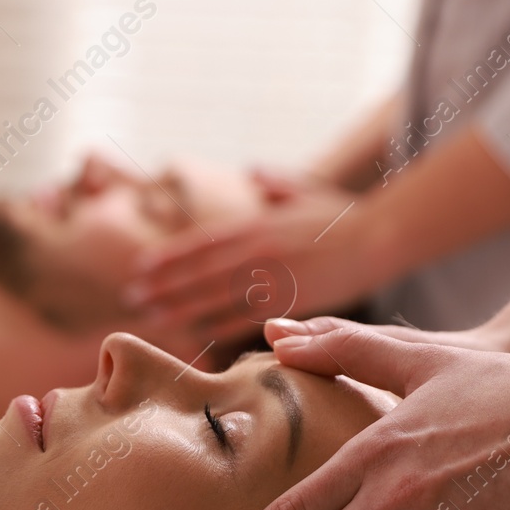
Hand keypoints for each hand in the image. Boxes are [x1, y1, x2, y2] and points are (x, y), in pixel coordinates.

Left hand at [122, 186, 374, 338]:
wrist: (377, 238)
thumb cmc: (342, 216)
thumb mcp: (304, 190)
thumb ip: (274, 183)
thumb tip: (252, 172)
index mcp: (256, 223)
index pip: (201, 242)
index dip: (168, 256)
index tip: (141, 267)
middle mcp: (256, 249)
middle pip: (199, 272)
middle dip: (163, 286)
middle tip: (132, 298)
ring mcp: (271, 277)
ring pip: (214, 298)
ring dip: (179, 309)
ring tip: (151, 319)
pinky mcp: (289, 301)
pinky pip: (244, 319)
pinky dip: (217, 329)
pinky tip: (195, 338)